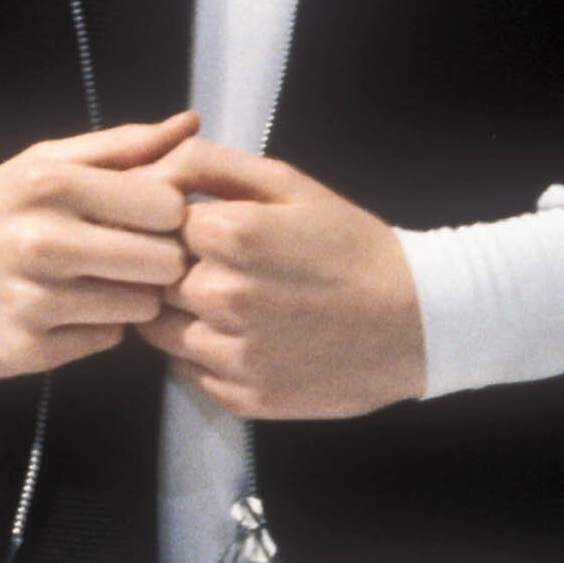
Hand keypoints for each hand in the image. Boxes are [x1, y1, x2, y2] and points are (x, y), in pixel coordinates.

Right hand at [0, 113, 196, 381]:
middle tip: (126, 256)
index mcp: (51, 183)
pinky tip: (65, 311)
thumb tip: (190, 123)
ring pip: (142, 307)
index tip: (144, 219)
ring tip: (93, 282)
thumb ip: (120, 146)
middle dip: (156, 260)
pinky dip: (96, 327)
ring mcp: (35, 300)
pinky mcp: (28, 350)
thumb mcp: (39, 164)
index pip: (168, 206)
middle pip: (166, 261)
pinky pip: (107, 340)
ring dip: (128, 296)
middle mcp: (44, 241)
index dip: (167, 215)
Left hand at [139, 141, 426, 419]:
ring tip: (231, 302)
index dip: (177, 225)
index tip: (206, 231)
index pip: (156, 224)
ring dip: (181, 314)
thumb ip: (208, 165)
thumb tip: (145, 168)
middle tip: (224, 268)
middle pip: (156, 277)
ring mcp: (233, 353)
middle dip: (178, 268)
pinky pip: (186, 371)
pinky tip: (244, 336)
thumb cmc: (351, 245)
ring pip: (159, 329)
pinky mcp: (244, 397)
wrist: (418, 319)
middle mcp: (223, 297)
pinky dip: (201, 354)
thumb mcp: (289, 184)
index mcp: (232, 235)